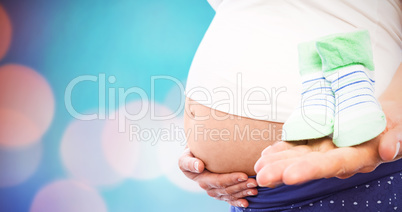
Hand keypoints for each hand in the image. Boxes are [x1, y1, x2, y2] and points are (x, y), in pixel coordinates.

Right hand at [178, 148, 257, 206]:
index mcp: (201, 179)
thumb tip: (199, 167)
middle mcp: (208, 187)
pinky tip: (246, 203)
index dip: (231, 179)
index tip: (243, 175)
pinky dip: (238, 202)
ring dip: (243, 193)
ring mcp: (214, 191)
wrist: (194, 156)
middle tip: (254, 181)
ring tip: (255, 189)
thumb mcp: (185, 157)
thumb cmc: (190, 154)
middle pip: (227, 189)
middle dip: (241, 186)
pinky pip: (229, 199)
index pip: (218, 180)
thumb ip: (189, 162)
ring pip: (230, 194)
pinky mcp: (219, 192)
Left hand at [254, 100, 401, 187]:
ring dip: (278, 162)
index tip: (290, 176)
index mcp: (359, 157)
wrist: (384, 118)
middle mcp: (339, 157)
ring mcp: (327, 150)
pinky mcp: (319, 141)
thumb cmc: (394, 124)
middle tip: (261, 176)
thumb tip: (389, 151)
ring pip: (300, 157)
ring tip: (258, 168)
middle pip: (309, 165)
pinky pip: (299, 147)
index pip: (334, 165)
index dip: (312, 170)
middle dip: (284, 170)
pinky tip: (266, 155)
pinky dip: (282, 150)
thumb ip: (398, 139)